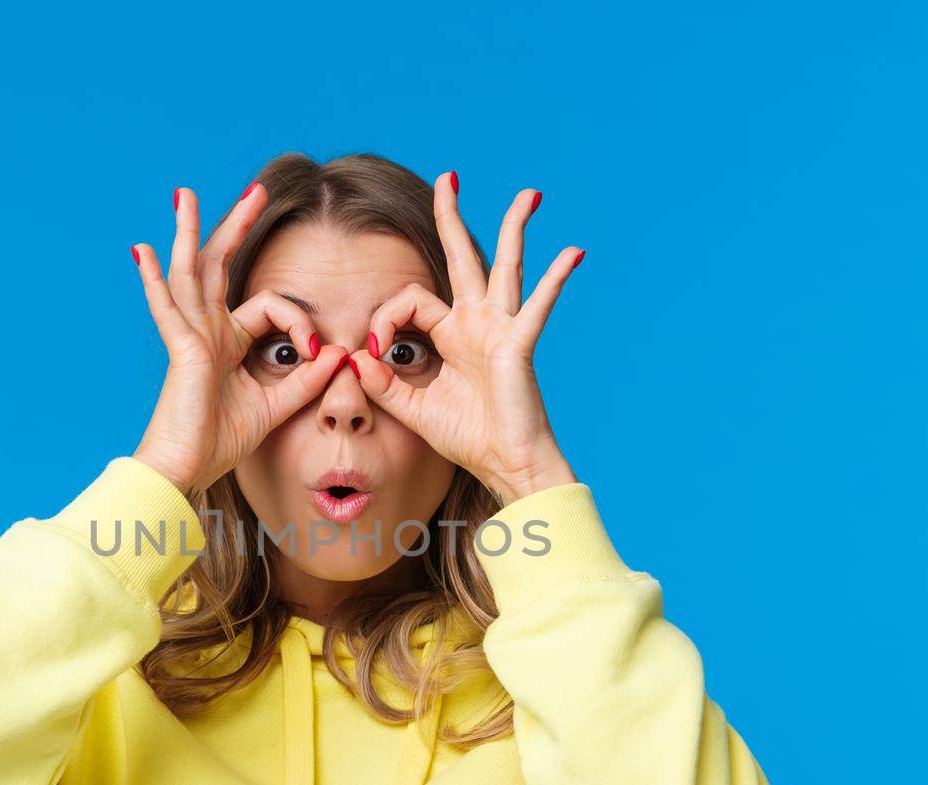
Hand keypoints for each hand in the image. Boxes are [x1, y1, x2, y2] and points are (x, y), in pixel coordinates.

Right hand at [129, 182, 349, 496]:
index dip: (298, 322)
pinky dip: (154, 280)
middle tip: (255, 189)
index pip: (267, 307)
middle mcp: (206, 332)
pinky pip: (168, 309)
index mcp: (227, 343)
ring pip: (190, 272)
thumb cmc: (220, 442)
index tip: (316, 352)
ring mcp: (190, 337)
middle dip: (237, 226)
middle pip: (219, 266)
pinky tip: (144, 250)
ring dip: (189, 231)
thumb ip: (305, 381)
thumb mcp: (275, 407)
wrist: (187, 469)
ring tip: (185, 194)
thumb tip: (337, 354)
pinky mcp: (182, 352)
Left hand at [350, 174, 583, 505]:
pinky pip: (537, 307)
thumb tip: (355, 356)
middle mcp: (477, 323)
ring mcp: (501, 330)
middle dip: (451, 216)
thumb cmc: (467, 438)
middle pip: (463, 258)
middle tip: (448, 177)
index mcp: (452, 334)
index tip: (375, 350)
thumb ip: (383, 383)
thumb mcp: (413, 409)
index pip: (411, 300)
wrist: (505, 464)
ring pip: (506, 267)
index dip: (385, 318)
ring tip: (529, 194)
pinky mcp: (519, 346)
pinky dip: (555, 280)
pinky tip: (572, 253)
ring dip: (515, 228)